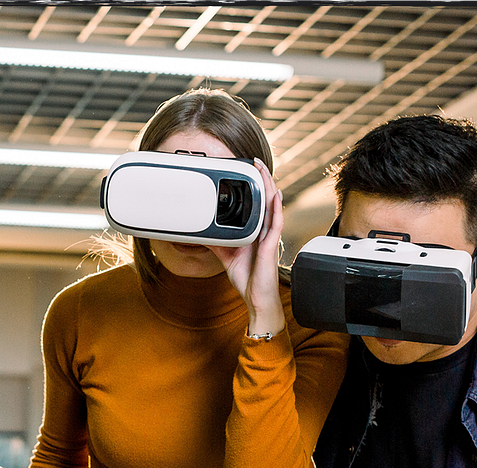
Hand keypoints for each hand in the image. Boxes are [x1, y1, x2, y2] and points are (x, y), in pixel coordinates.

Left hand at [217, 159, 285, 336]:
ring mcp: (269, 236)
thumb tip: (200, 232)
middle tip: (252, 160)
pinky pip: (276, 222)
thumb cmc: (247, 277)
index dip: (253, 186)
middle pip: (265, 198)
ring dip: (268, 185)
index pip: (256, 203)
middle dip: (260, 178)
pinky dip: (276, 207)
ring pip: (271, 205)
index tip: (245, 169)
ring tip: (262, 168)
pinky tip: (275, 194)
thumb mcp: (225, 255)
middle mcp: (264, 230)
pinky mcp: (271, 245)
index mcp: (255, 231)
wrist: (255, 298)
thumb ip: (216, 242)